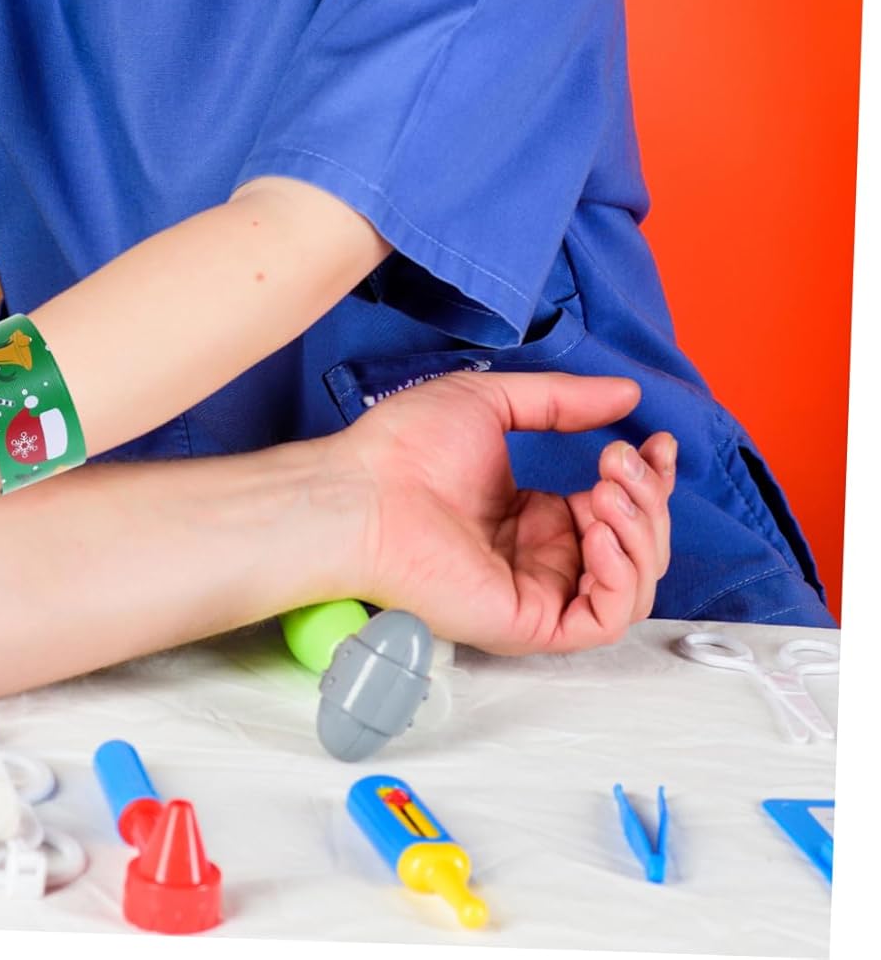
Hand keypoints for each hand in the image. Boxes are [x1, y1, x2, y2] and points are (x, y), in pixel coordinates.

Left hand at [342, 371, 675, 654]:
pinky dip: (620, 578)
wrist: (361, 491)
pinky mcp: (528, 622)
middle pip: (636, 546)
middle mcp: (541, 556)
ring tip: (604, 490)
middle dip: (647, 500)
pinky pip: (602, 620)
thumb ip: (564, 402)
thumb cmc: (405, 448)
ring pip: (631, 585)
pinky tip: (597, 531)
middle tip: (619, 460)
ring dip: (640, 533)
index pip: (618, 509)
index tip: (657, 443)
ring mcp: (536, 591)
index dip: (649, 480)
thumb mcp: (494, 403)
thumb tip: (626, 396)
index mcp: (535, 515)